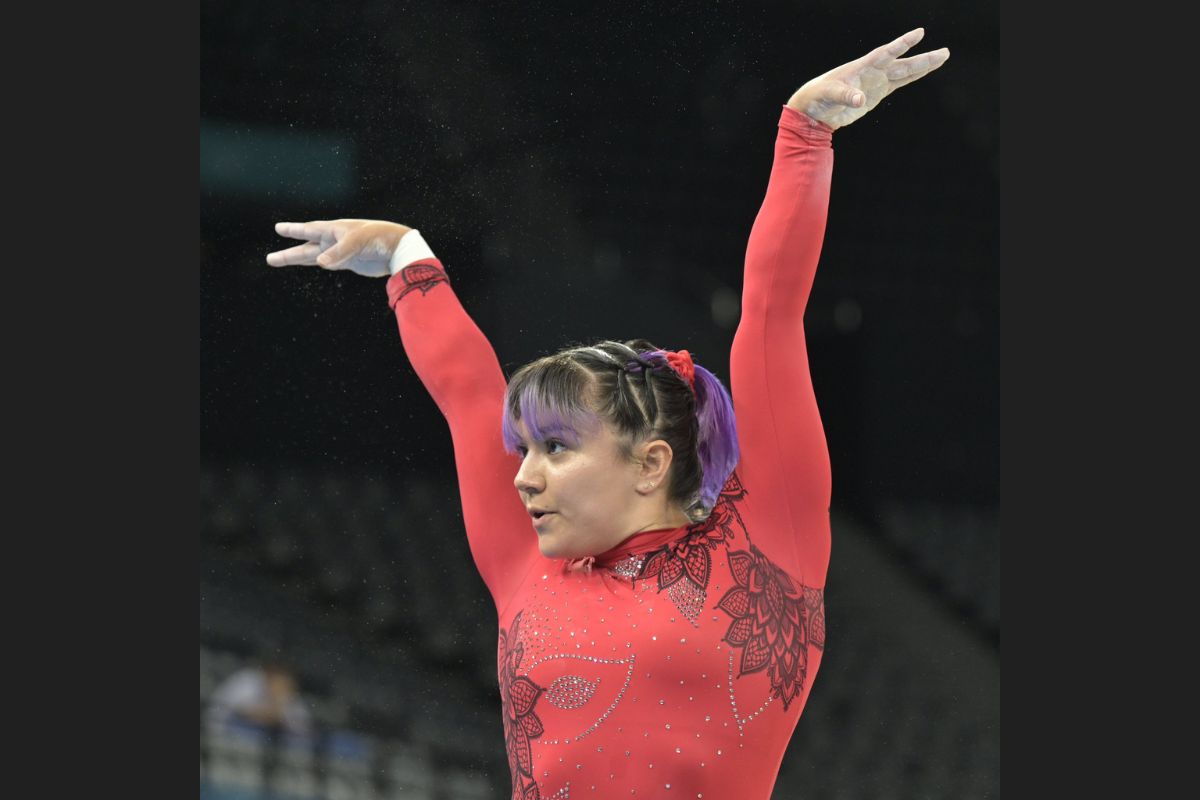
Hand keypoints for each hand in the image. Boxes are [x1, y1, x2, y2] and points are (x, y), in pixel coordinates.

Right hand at [266, 219, 413, 277]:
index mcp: (334, 230)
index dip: (293, 230)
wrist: (397, 249)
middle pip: (306, 248)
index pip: (309, 229)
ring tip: (279, 261)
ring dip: (298, 260)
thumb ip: (337, 253)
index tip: (278, 228)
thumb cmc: (378, 239)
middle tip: (270, 259)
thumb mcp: (356, 243)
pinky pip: (329, 263)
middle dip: (289, 254)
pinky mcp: (349, 262)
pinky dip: (319, 264)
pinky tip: (314, 263)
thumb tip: (319, 263)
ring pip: (314, 256)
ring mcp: (340, 252)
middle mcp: (334, 240)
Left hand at [786, 28, 948, 129]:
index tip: (919, 33)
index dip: (902, 44)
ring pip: (905, 72)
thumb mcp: (829, 95)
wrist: (815, 108)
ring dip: (923, 66)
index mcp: (862, 67)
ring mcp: (877, 81)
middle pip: (903, 63)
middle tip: (945, 53)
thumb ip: (844, 95)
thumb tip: (860, 100)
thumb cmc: (818, 97)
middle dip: (923, 59)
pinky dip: (913, 77)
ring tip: (942, 57)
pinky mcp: (877, 93)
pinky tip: (925, 70)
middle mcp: (873, 72)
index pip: (886, 52)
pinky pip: (899, 83)